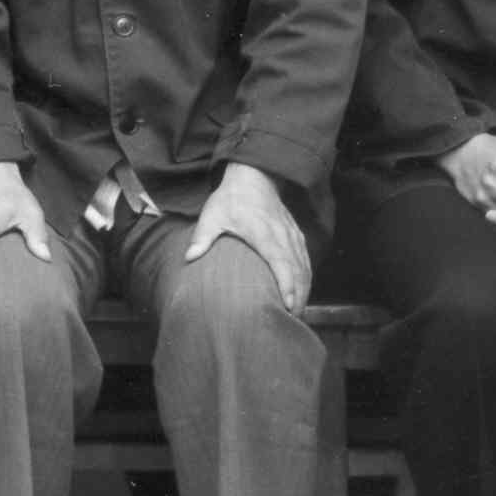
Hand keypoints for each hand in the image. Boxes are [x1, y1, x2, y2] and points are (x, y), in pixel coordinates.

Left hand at [185, 162, 310, 308]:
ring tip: (297, 312)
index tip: (289, 305)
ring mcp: (292, 236)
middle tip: (293, 319)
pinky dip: (306, 277)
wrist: (253, 176)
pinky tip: (302, 291)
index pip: (281, 262)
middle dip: (299, 296)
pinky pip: (305, 259)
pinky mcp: (296, 235)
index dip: (287, 285)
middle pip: (298, 271)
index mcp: (264, 234)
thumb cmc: (231, 199)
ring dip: (304, 289)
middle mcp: (283, 236)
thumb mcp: (213, 215)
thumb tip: (189, 257)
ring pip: (304, 266)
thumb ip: (203, 237)